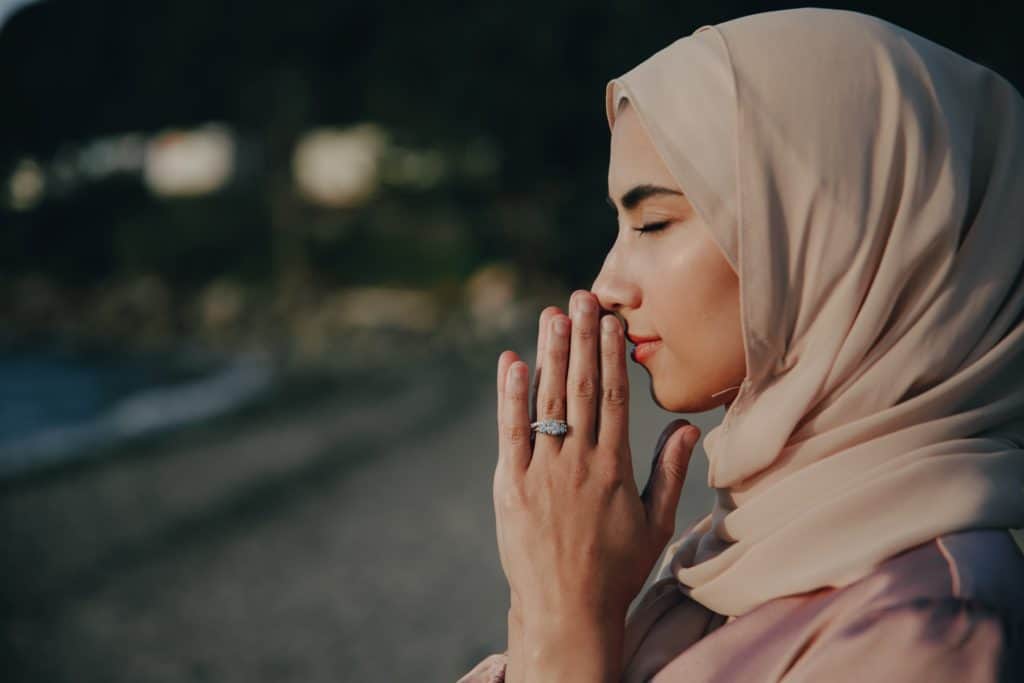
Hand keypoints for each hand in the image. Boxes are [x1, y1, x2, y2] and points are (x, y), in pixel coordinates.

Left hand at [494, 290, 701, 678]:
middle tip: (581, 297)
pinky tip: (511, 362)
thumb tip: (686, 426)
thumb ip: (670, 472)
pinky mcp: (511, 486)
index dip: (612, 354)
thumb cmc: (616, 570)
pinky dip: (510, 396)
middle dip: (582, 339)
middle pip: (582, 388)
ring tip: (552, 314)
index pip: (615, 397)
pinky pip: (510, 433)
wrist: (568, 611)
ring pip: (547, 402)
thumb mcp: (655, 524)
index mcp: (616, 468)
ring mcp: (543, 473)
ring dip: (549, 354)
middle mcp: (580, 463)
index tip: (612, 319)